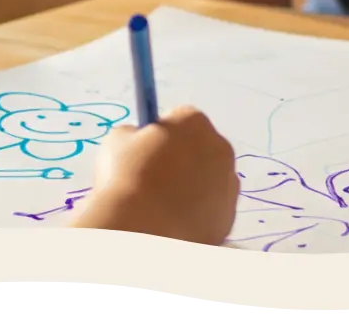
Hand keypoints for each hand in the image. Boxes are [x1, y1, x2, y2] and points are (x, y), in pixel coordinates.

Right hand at [71, 105, 238, 245]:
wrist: (142, 229)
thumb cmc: (126, 176)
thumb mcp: (118, 139)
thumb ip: (136, 135)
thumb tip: (141, 142)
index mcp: (194, 122)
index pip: (182, 118)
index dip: (162, 132)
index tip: (146, 149)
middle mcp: (220, 149)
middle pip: (201, 147)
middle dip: (183, 157)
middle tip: (154, 176)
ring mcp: (229, 186)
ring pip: (210, 179)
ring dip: (192, 185)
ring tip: (162, 204)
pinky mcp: (230, 219)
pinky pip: (213, 209)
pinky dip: (197, 213)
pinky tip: (172, 221)